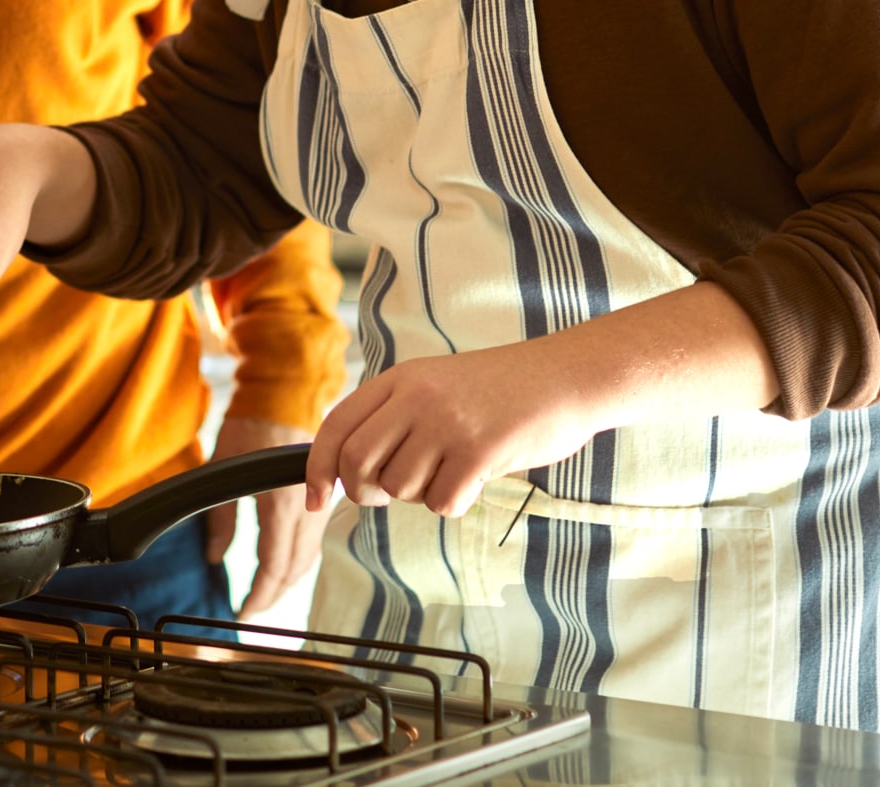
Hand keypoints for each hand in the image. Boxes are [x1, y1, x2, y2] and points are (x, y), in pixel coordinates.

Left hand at [203, 415, 332, 617]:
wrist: (283, 393)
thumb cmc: (248, 424)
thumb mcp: (220, 466)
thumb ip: (219, 516)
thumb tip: (214, 557)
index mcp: (280, 502)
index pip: (274, 563)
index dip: (260, 594)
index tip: (244, 612)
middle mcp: (305, 507)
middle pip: (295, 567)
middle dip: (274, 595)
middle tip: (251, 613)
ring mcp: (317, 502)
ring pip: (308, 558)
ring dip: (288, 582)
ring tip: (265, 598)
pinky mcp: (321, 496)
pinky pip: (313, 541)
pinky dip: (299, 562)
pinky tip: (285, 571)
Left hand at [306, 345, 599, 516]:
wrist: (564, 377)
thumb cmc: (500, 391)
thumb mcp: (436, 385)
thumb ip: (395, 417)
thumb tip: (352, 473)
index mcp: (399, 379)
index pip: (336, 427)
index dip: (316, 468)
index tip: (315, 500)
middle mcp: (415, 397)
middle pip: (357, 463)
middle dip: (363, 492)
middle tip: (387, 495)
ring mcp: (445, 422)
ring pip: (400, 487)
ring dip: (420, 494)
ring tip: (452, 470)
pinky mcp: (478, 450)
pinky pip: (441, 501)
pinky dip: (453, 502)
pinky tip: (476, 479)